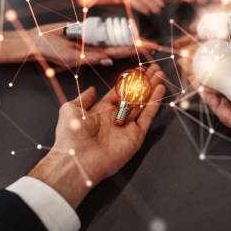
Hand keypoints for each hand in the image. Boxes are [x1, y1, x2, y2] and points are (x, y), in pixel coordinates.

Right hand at [27, 22, 154, 66]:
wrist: (36, 39)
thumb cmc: (50, 50)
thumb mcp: (70, 56)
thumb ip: (89, 57)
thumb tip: (108, 59)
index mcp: (93, 56)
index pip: (119, 52)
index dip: (134, 50)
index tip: (148, 50)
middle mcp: (95, 49)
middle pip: (120, 46)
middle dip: (136, 46)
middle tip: (155, 45)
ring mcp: (91, 40)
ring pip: (113, 38)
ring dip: (128, 38)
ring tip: (145, 38)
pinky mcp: (86, 31)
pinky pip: (102, 31)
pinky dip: (113, 30)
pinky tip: (126, 29)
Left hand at [28, 64, 166, 206]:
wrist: (76, 161)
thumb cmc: (70, 138)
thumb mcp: (70, 109)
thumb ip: (84, 98)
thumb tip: (91, 89)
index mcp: (101, 111)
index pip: (120, 91)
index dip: (129, 79)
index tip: (139, 68)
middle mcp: (115, 118)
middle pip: (134, 95)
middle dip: (144, 81)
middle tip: (154, 69)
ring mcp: (127, 127)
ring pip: (143, 103)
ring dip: (152, 88)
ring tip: (160, 74)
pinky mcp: (136, 137)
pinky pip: (147, 117)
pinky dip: (154, 103)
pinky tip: (160, 90)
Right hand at [174, 0, 230, 50]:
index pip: (223, 14)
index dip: (207, 21)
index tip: (191, 27)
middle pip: (220, 31)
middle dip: (200, 39)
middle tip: (181, 46)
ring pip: (227, 42)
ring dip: (208, 50)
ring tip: (189, 55)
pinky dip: (226, 54)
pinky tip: (211, 57)